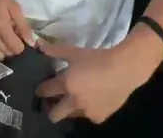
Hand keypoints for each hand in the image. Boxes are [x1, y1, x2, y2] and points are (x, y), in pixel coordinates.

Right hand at [0, 0, 32, 59]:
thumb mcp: (14, 7)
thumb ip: (23, 26)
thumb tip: (31, 43)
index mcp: (0, 25)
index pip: (15, 48)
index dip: (21, 46)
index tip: (21, 40)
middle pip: (6, 54)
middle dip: (12, 49)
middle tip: (13, 39)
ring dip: (3, 52)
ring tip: (4, 42)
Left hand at [35, 35, 162, 123]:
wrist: (124, 69)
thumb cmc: (98, 58)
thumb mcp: (75, 52)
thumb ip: (55, 50)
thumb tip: (38, 44)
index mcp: (65, 84)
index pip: (44, 91)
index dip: (41, 89)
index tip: (42, 88)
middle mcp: (73, 101)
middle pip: (53, 115)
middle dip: (50, 109)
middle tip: (53, 101)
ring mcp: (86, 112)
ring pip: (71, 116)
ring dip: (70, 109)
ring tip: (77, 98)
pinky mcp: (99, 117)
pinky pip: (89, 116)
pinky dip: (89, 110)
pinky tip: (94, 100)